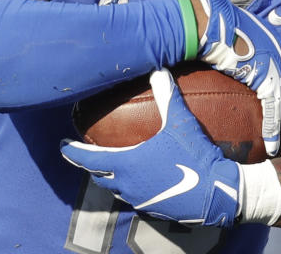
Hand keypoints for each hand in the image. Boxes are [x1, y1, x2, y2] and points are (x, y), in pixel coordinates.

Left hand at [61, 69, 240, 226]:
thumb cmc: (195, 156)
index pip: (89, 159)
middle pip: (100, 176)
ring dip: (110, 177)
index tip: (63, 145)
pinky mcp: (154, 209)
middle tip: (87, 154)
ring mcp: (140, 199)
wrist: (217, 193)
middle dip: (91, 165)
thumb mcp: (180, 123)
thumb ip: (168, 97)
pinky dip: (129, 186)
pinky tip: (140, 178)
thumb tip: (160, 71)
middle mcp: (128, 185)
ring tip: (111, 165)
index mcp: (127, 164)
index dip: (73, 152)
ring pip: (116, 189)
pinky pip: (134, 196)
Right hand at [188, 0, 280, 155]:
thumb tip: (246, 55)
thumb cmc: (220, 27)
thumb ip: (252, 47)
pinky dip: (273, 130)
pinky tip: (272, 146)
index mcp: (280, 48)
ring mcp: (277, 67)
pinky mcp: (264, 77)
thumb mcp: (244, 34)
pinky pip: (273, 110)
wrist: (213, 22)